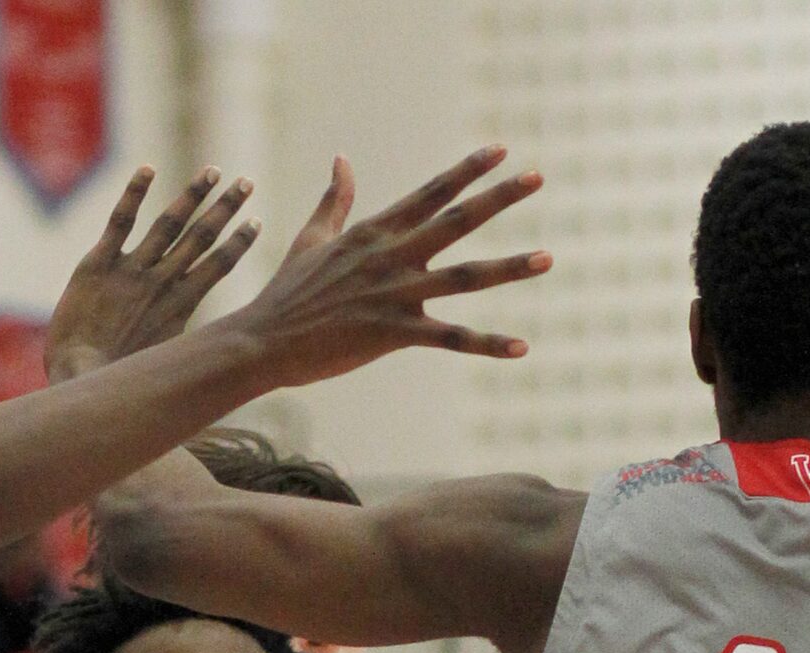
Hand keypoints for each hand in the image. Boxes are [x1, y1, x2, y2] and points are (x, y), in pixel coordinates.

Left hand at [47, 165, 262, 381]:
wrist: (78, 374)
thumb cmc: (118, 377)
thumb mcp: (161, 359)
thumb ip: (180, 342)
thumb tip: (205, 355)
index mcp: (180, 306)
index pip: (218, 266)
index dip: (239, 242)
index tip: (256, 220)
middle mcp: (161, 283)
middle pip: (201, 237)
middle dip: (226, 208)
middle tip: (246, 181)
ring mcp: (131, 271)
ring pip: (169, 224)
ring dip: (193, 195)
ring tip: (213, 171)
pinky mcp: (98, 264)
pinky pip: (120, 222)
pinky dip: (134, 194)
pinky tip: (148, 169)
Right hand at [222, 147, 549, 388]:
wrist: (261, 342)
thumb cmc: (285, 294)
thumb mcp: (310, 239)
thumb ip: (334, 200)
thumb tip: (342, 160)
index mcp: (373, 233)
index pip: (430, 193)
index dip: (466, 170)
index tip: (500, 150)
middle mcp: (389, 257)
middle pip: (455, 221)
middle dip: (498, 198)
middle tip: (537, 177)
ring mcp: (392, 294)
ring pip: (462, 277)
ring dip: (508, 267)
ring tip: (547, 257)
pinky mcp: (391, 334)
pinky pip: (449, 338)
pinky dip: (485, 343)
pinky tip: (521, 346)